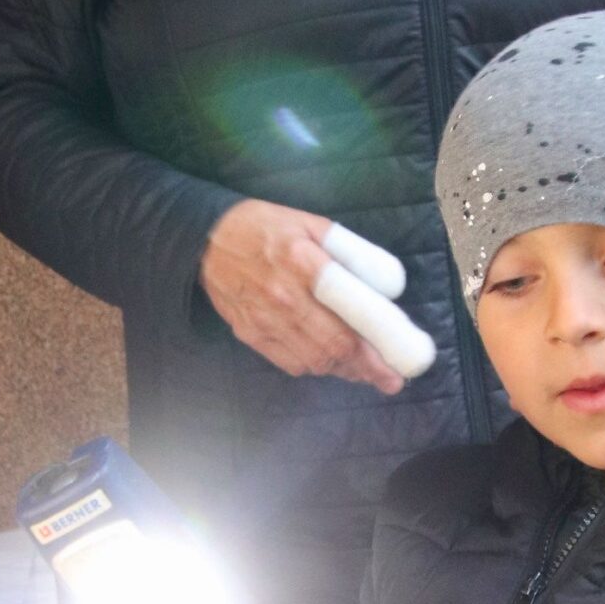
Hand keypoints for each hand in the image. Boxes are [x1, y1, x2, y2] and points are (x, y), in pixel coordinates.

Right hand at [200, 200, 404, 393]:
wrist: (207, 239)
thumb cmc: (266, 227)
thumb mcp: (312, 224)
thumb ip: (349, 252)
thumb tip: (386, 286)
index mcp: (303, 262)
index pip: (348, 314)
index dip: (375, 344)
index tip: (397, 362)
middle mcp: (284, 296)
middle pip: (334, 346)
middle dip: (368, 368)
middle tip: (390, 379)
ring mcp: (264, 319)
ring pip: (314, 360)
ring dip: (344, 370)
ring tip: (364, 371)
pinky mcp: (250, 334)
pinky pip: (290, 363)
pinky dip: (315, 367)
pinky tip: (329, 362)